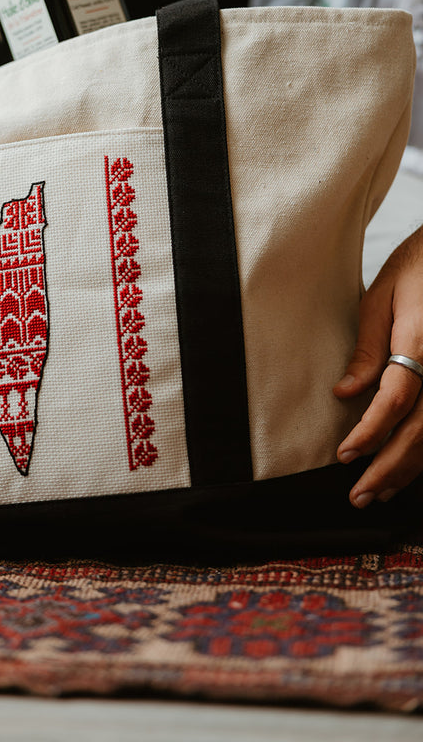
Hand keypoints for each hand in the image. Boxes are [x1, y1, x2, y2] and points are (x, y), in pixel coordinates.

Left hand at [334, 225, 422, 507]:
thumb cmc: (417, 267)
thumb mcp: (382, 297)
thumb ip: (367, 349)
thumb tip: (346, 393)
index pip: (397, 399)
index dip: (371, 432)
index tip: (346, 454)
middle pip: (422, 431)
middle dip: (389, 468)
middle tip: (359, 494)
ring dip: (410, 469)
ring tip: (380, 492)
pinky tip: (409, 469)